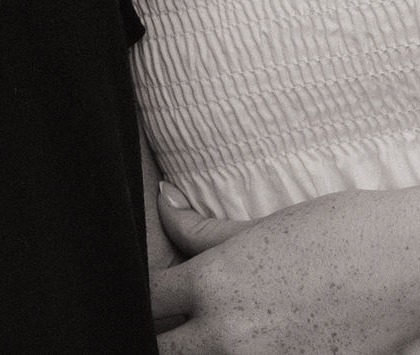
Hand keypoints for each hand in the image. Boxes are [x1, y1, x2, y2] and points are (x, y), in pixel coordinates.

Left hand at [152, 181, 419, 353]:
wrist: (405, 265)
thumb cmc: (336, 234)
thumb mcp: (261, 229)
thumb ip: (203, 231)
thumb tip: (162, 203)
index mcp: (214, 283)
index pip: (148, 301)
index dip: (148, 295)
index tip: (159, 293)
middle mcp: (229, 335)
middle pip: (162, 349)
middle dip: (165, 334)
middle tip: (179, 321)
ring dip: (201, 351)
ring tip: (215, 335)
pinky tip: (253, 346)